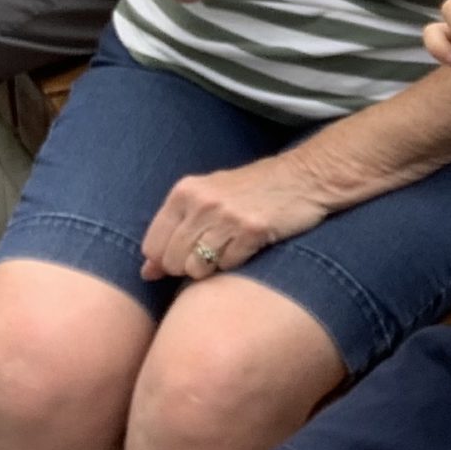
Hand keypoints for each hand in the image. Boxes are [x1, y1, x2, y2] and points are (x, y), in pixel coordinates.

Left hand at [140, 152, 327, 280]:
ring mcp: (227, 216)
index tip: (185, 255)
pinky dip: (235, 263)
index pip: (152, 246)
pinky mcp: (253, 230)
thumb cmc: (253, 190)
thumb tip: (146, 272)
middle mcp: (202, 203)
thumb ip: (173, 229)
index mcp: (184, 192)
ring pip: (197, 268)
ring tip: (228, 250)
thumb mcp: (207, 198)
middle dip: (187, 268)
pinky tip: (247, 247)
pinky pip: (228, 265)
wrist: (304, 177)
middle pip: (172, 261)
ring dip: (211, 268)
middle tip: (211, 254)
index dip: (165, 260)